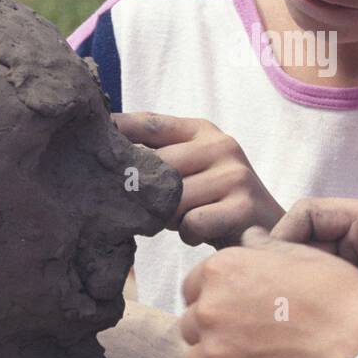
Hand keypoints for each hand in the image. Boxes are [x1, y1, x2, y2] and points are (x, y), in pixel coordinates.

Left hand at [113, 113, 284, 248]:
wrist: (270, 231)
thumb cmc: (215, 202)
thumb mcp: (190, 170)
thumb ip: (158, 158)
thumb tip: (102, 156)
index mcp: (203, 130)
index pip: (149, 123)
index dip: (116, 132)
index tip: (87, 144)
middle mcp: (221, 144)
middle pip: (156, 165)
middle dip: (143, 191)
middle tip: (139, 207)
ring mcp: (234, 174)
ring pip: (171, 199)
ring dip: (169, 217)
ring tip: (184, 220)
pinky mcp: (242, 205)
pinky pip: (191, 223)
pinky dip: (190, 234)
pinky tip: (203, 232)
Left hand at [180, 230, 357, 357]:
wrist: (356, 342)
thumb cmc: (333, 293)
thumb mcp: (299, 253)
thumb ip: (263, 246)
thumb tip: (249, 239)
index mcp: (220, 270)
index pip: (192, 286)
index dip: (213, 295)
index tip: (236, 304)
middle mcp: (208, 309)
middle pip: (191, 323)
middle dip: (213, 328)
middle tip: (248, 333)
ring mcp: (216, 353)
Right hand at [272, 197, 357, 329]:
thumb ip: (335, 285)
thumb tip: (281, 286)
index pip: (306, 213)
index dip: (281, 238)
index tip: (269, 272)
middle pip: (302, 236)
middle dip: (284, 264)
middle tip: (266, 297)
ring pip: (308, 263)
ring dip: (296, 284)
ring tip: (279, 312)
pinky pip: (323, 284)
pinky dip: (310, 300)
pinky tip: (299, 323)